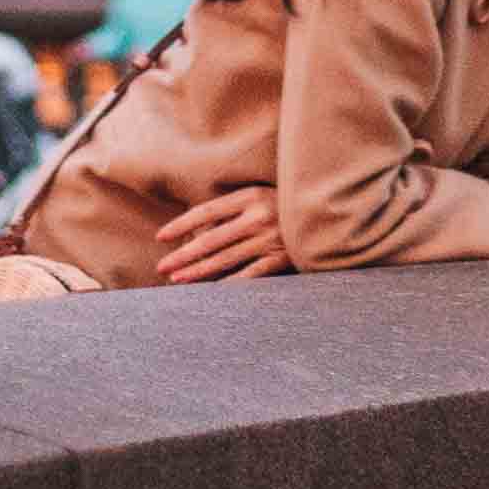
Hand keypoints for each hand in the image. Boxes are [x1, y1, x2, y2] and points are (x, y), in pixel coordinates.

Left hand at [156, 185, 288, 281]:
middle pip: (211, 239)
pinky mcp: (282, 258)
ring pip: (225, 259)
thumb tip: (195, 231)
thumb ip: (233, 211)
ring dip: (198, 271)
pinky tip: (211, 292)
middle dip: (184, 255)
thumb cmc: (285, 206)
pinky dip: (228, 284)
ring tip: (178, 280)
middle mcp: (258, 216)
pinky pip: (249, 274)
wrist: (326, 215)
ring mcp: (270, 239)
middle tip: (162, 267)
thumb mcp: (260, 198)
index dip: (181, 224)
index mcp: (250, 196)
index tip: (161, 236)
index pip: (206, 211)